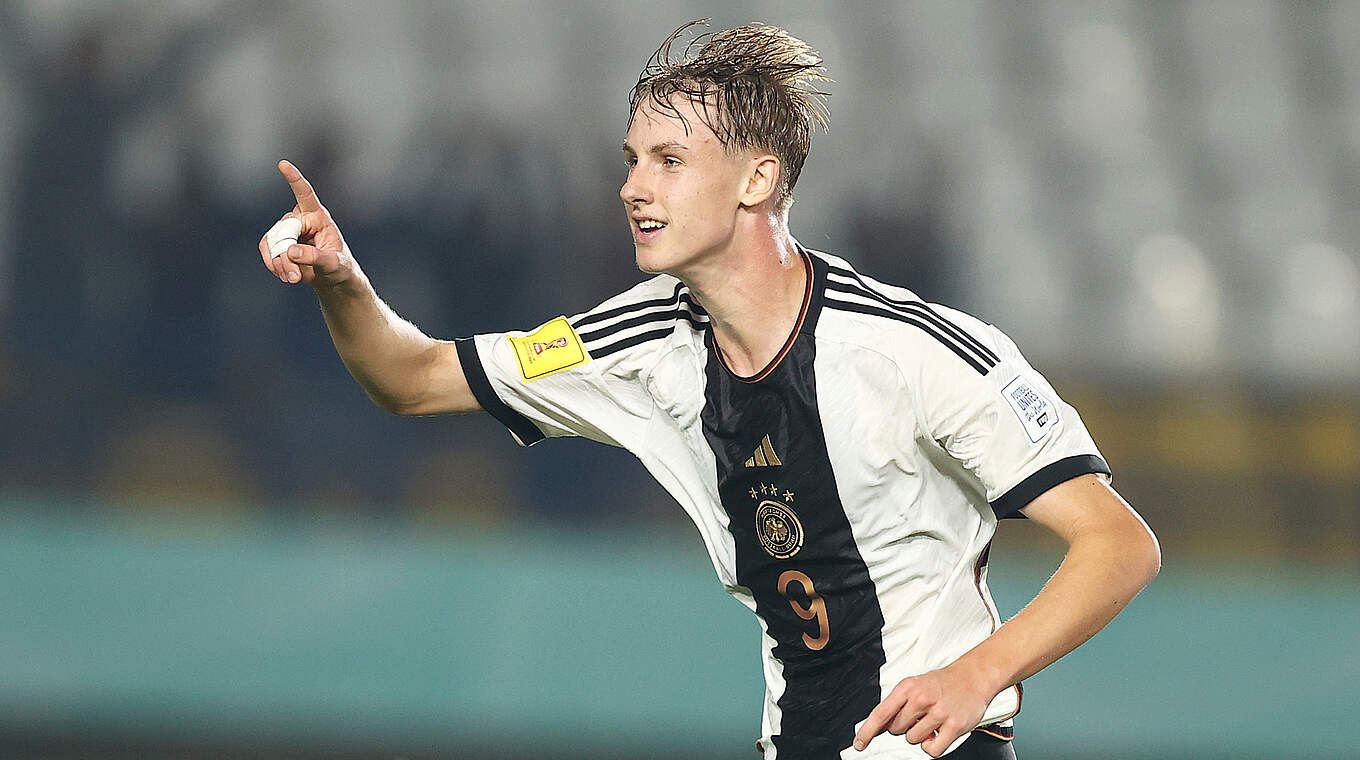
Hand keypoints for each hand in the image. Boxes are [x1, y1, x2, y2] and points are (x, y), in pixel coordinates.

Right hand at [258, 160, 353, 287]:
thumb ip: (315, 257)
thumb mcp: (333, 264)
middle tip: (296, 277)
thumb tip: (291, 251)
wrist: (332, 279)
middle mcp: (301, 219)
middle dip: (286, 256)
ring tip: (294, 278)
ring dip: (279, 264)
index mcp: (319, 217)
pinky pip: (266, 249)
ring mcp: (287, 230)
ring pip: (272, 242)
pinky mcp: (277, 242)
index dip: (294, 179)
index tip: (283, 164)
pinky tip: (286, 276)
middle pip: (284, 230)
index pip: (305, 194)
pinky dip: (273, 265)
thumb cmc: (340, 267)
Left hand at [853, 664, 993, 757]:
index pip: (881, 713)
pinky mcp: (953, 726)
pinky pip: (931, 749)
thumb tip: (880, 725)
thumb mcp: (914, 685)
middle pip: (896, 730)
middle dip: (905, 727)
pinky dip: (933, 746)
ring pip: (912, 740)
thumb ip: (898, 704)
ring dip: (921, 735)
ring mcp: (938, 712)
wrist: (973, 677)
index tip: (859, 743)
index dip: (867, 731)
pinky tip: (939, 733)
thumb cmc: (942, 683)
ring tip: (932, 720)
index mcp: (907, 687)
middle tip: (920, 715)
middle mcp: (921, 698)